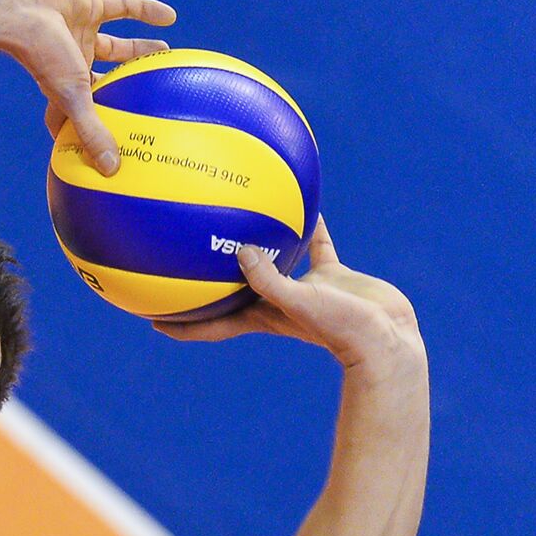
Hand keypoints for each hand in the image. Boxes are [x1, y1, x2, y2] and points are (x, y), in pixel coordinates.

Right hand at [0, 0, 175, 175]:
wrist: (19, 8)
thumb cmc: (41, 55)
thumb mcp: (73, 98)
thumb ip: (92, 133)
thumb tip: (111, 171)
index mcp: (67, 90)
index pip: (80, 118)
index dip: (92, 133)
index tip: (109, 148)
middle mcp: (73, 64)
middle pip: (105, 81)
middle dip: (125, 88)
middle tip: (153, 98)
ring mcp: (80, 34)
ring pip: (116, 45)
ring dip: (139, 49)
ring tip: (165, 53)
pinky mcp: (87, 5)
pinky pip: (122, 7)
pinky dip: (145, 10)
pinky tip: (170, 18)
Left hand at [153, 218, 424, 371]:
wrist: (389, 338)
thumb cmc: (342, 329)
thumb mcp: (299, 303)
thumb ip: (269, 279)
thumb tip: (241, 250)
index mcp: (261, 316)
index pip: (209, 323)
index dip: (179, 323)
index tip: (147, 316)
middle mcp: (276, 302)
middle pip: (230, 290)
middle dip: (205, 278)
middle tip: (177, 255)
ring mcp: (304, 287)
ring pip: (270, 260)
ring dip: (254, 243)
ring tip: (235, 215)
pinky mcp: (331, 274)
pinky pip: (312, 242)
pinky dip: (306, 224)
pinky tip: (298, 197)